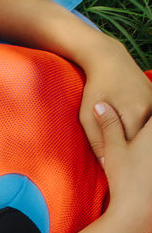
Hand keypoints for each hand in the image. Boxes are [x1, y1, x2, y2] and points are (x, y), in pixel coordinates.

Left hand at [79, 36, 151, 161]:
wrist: (110, 61)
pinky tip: (137, 140)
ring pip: (149, 134)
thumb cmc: (94, 90)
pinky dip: (145, 133)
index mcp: (134, 114)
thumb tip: (106, 165)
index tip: (115, 171)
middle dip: (133, 153)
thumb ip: (96, 140)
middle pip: (144, 142)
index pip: (131, 148)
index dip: (122, 160)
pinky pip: (151, 124)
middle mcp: (151, 109)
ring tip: (130, 153)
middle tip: (121, 162)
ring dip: (140, 143)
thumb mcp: (86, 117)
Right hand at [93, 100, 151, 232]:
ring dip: (149, 143)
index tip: (149, 91)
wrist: (136, 212)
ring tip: (143, 155)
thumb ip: (108, 125)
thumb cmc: (125, 179)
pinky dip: (151, 159)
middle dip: (148, 123)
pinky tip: (148, 165)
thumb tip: (100, 105)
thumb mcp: (112, 150)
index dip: (149, 104)